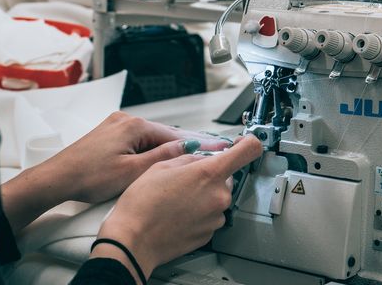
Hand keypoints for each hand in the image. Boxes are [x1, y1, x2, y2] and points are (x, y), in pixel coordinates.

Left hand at [1, 112, 229, 232]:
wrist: (56, 179)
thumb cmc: (88, 177)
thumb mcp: (133, 172)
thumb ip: (162, 157)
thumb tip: (186, 147)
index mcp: (134, 125)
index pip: (174, 134)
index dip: (196, 144)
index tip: (215, 148)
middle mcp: (126, 120)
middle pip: (162, 135)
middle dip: (179, 148)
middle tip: (200, 160)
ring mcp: (116, 125)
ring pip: (149, 139)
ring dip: (162, 152)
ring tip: (175, 168)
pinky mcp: (109, 134)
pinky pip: (136, 141)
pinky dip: (147, 151)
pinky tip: (151, 164)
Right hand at [92, 136, 262, 280]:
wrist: (132, 240)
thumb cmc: (141, 205)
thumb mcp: (161, 166)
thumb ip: (189, 157)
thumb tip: (202, 155)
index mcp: (209, 174)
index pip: (248, 151)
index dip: (248, 142)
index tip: (243, 142)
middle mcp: (219, 196)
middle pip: (227, 176)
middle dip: (209, 174)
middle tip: (184, 179)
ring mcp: (216, 217)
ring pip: (217, 196)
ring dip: (202, 194)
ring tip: (175, 199)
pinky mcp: (210, 233)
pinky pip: (210, 215)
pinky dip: (198, 211)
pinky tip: (178, 212)